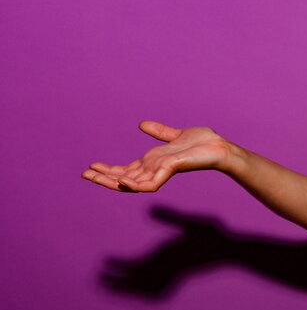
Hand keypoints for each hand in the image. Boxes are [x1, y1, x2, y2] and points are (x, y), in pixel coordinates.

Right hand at [82, 121, 231, 192]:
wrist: (219, 147)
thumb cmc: (202, 143)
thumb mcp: (175, 135)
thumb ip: (159, 132)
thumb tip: (142, 125)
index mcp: (153, 163)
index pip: (125, 170)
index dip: (109, 169)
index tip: (91, 166)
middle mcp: (154, 170)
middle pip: (123, 178)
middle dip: (103, 177)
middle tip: (84, 173)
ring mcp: (161, 172)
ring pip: (131, 183)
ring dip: (111, 181)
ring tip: (92, 176)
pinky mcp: (170, 171)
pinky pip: (149, 184)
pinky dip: (135, 184)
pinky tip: (122, 180)